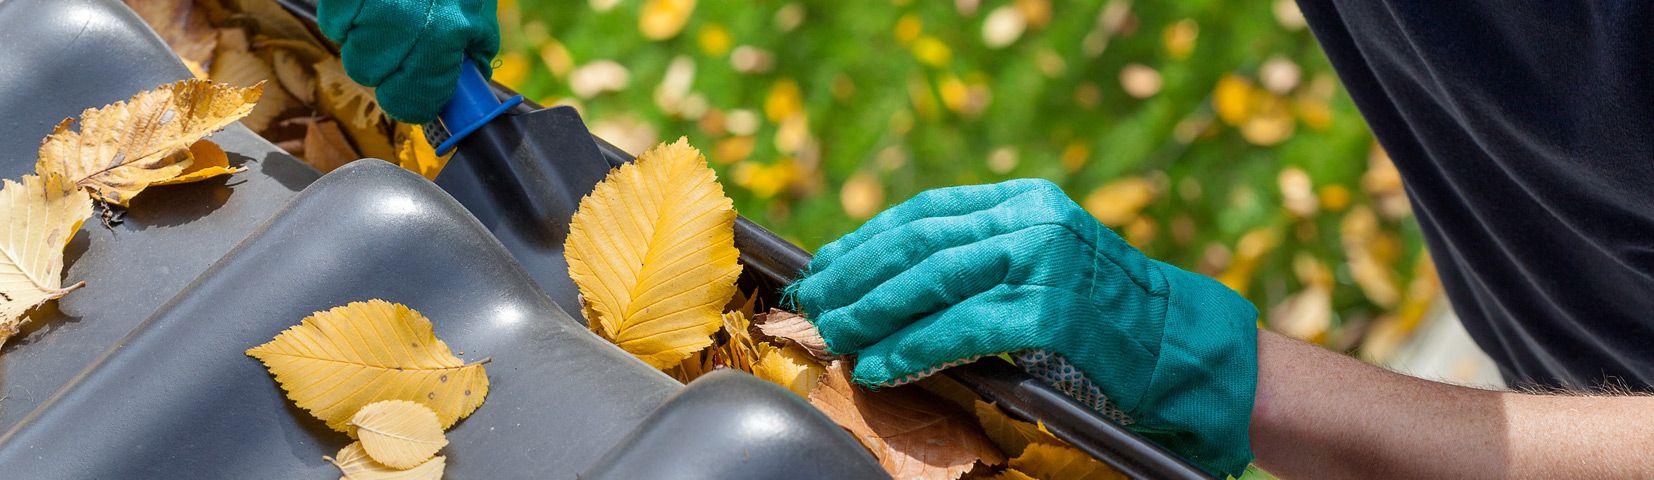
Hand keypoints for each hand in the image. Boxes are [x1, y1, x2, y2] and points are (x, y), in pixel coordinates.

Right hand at [317, 0, 499, 122]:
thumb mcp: (475, 4)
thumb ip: (472, 47)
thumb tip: (465, 88)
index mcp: (447, 33)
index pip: (413, 100)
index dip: (411, 102)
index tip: (412, 95)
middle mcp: (407, 23)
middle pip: (372, 77)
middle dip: (385, 67)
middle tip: (400, 44)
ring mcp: (371, 5)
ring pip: (350, 51)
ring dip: (365, 40)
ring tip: (387, 14)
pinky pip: (332, 21)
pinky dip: (346, 15)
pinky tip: (367, 0)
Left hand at [788, 178, 1258, 476]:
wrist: (1187, 351)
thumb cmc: (1109, 319)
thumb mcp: (1046, 264)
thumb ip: (984, 259)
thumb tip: (892, 281)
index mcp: (1027, 200)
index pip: (926, 211)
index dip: (868, 239)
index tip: (827, 266)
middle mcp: (1033, 220)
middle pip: (918, 242)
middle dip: (857, 276)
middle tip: (815, 304)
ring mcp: (1044, 262)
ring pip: (931, 281)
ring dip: (872, 313)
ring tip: (837, 335)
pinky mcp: (1051, 312)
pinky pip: (960, 329)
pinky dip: (912, 348)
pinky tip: (881, 365)